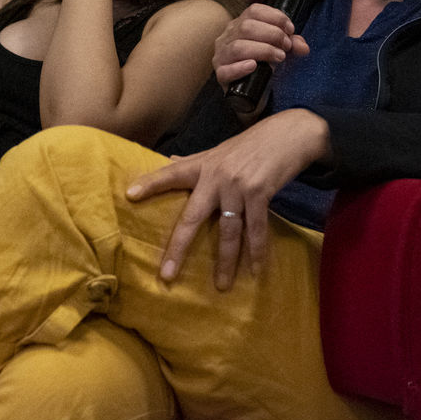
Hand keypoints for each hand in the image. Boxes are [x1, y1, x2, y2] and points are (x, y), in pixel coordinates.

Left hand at [125, 109, 329, 290]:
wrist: (290, 133)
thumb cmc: (251, 144)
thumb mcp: (219, 151)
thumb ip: (193, 161)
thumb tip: (168, 160)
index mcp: (203, 165)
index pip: (171, 173)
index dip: (150, 183)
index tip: (130, 194)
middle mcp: (216, 176)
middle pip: (192, 216)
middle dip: (179, 247)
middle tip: (167, 274)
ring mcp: (238, 185)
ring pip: (227, 231)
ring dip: (226, 261)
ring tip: (222, 286)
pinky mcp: (260, 193)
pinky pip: (256, 229)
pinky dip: (256, 251)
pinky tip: (255, 270)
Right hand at [212, 3, 309, 90]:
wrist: (253, 95)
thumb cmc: (264, 67)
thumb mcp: (280, 51)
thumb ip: (292, 45)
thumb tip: (303, 46)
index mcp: (240, 25)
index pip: (254, 11)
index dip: (275, 17)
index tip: (290, 29)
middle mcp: (227, 37)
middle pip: (246, 27)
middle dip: (272, 34)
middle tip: (286, 46)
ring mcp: (221, 56)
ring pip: (238, 47)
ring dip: (263, 50)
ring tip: (279, 57)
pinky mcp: (220, 75)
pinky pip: (226, 70)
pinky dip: (240, 68)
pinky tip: (254, 66)